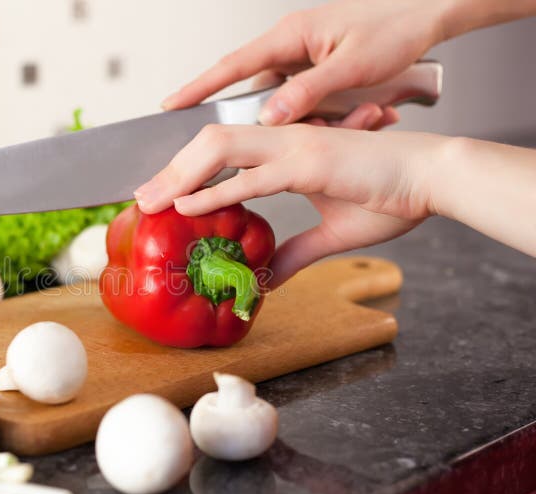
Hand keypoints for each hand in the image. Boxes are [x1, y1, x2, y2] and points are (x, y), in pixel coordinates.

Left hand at [134, 125, 445, 286]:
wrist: (432, 179)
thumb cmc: (390, 195)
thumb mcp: (332, 232)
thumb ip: (297, 252)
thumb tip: (270, 277)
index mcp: (286, 149)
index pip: (223, 152)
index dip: (187, 169)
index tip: (161, 195)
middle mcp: (284, 140)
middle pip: (209, 143)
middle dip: (169, 169)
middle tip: (139, 198)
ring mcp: (295, 147)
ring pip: (220, 149)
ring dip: (179, 175)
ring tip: (150, 201)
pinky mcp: (309, 163)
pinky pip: (252, 177)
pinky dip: (215, 191)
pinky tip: (187, 205)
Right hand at [162, 0, 446, 124]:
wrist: (428, 14)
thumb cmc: (396, 28)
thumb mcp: (352, 64)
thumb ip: (309, 92)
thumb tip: (268, 117)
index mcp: (290, 36)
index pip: (232, 66)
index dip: (198, 88)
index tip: (170, 106)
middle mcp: (290, 46)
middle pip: (246, 88)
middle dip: (229, 119)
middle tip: (210, 147)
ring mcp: (302, 59)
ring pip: (275, 100)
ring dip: (280, 124)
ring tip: (291, 140)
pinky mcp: (316, 71)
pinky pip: (298, 100)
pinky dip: (306, 119)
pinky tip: (327, 128)